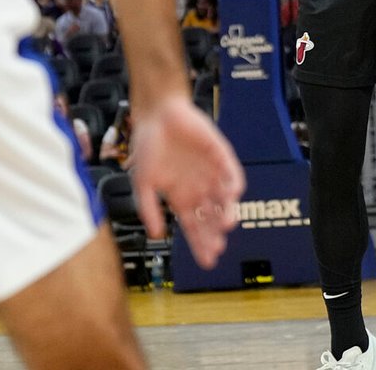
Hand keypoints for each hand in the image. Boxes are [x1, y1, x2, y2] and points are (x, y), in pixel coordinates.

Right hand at [128, 95, 244, 268]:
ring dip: (227, 211)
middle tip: (218, 247)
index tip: (208, 262)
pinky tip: (233, 194)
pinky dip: (233, 183)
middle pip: (211, 217)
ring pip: (224, 198)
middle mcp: (198, 188)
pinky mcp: (220, 154)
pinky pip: (231, 172)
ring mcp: (210, 172)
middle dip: (215, 233)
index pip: (194, 227)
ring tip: (227, 224)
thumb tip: (155, 234)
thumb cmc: (147, 145)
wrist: (156, 113)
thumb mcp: (142, 182)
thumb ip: (148, 208)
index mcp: (181, 197)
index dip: (201, 244)